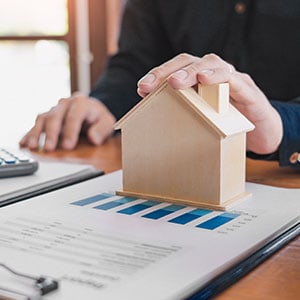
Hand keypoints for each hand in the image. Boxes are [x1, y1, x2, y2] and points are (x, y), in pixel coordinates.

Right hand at [19, 93, 115, 150]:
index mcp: (82, 103)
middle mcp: (66, 104)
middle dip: (51, 134)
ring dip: (36, 133)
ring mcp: (55, 109)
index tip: (68, 146)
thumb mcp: (107, 123)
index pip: (74, 116)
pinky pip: (36, 124)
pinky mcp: (48, 116)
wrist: (93, 112)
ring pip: (43, 118)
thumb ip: (101, 130)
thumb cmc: (99, 119)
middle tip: (49, 148)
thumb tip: (93, 138)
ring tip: (32, 147)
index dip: (70, 131)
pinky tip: (23, 143)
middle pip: (55, 116)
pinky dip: (29, 134)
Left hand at [137, 53, 282, 154]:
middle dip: (168, 71)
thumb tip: (153, 117)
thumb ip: (183, 114)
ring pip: (212, 64)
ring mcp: (232, 80)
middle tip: (151, 85)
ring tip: (175, 82)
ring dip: (192, 72)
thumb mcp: (202, 120)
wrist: (262, 133)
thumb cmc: (228, 125)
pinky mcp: (249, 91)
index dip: (158, 75)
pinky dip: (220, 78)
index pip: (177, 70)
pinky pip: (235, 80)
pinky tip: (207, 80)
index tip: (142, 88)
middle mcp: (214, 76)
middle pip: (190, 62)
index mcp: (200, 83)